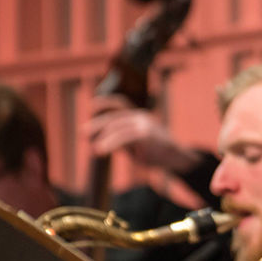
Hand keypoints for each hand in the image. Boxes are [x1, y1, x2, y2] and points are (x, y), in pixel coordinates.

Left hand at [85, 95, 200, 172]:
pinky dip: (110, 143)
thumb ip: (120, 139)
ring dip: (103, 138)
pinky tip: (101, 150)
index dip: (104, 102)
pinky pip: (123, 137)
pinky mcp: (146, 134)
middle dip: (97, 124)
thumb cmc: (156, 153)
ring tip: (94, 149)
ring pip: (117, 127)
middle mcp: (140, 116)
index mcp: (138, 115)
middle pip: (114, 117)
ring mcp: (144, 124)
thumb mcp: (136, 144)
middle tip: (83, 133)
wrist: (178, 158)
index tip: (91, 106)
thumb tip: (100, 140)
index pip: (119, 103)